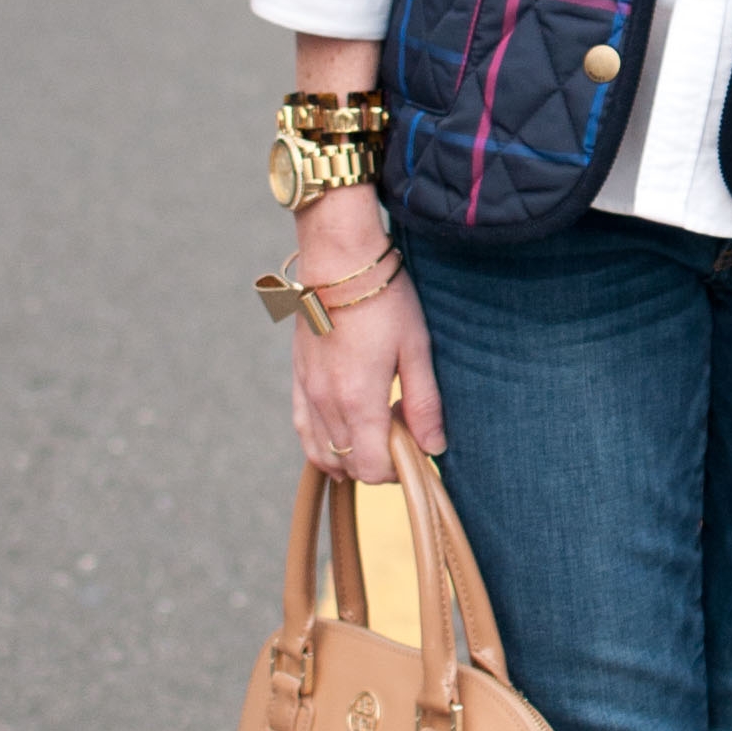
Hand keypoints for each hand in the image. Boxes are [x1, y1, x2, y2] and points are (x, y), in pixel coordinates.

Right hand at [286, 184, 445, 482]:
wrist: (339, 262)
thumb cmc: (385, 300)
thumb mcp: (417, 349)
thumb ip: (424, 405)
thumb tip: (433, 449)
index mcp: (359, 400)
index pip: (373, 469)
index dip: (399, 468)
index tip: (417, 443)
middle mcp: (327, 403)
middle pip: (350, 465)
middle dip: (379, 461)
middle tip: (402, 427)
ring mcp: (308, 393)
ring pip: (323, 454)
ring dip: (351, 456)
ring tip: (376, 429)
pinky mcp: (298, 379)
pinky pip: (304, 431)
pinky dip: (324, 445)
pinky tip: (345, 430)